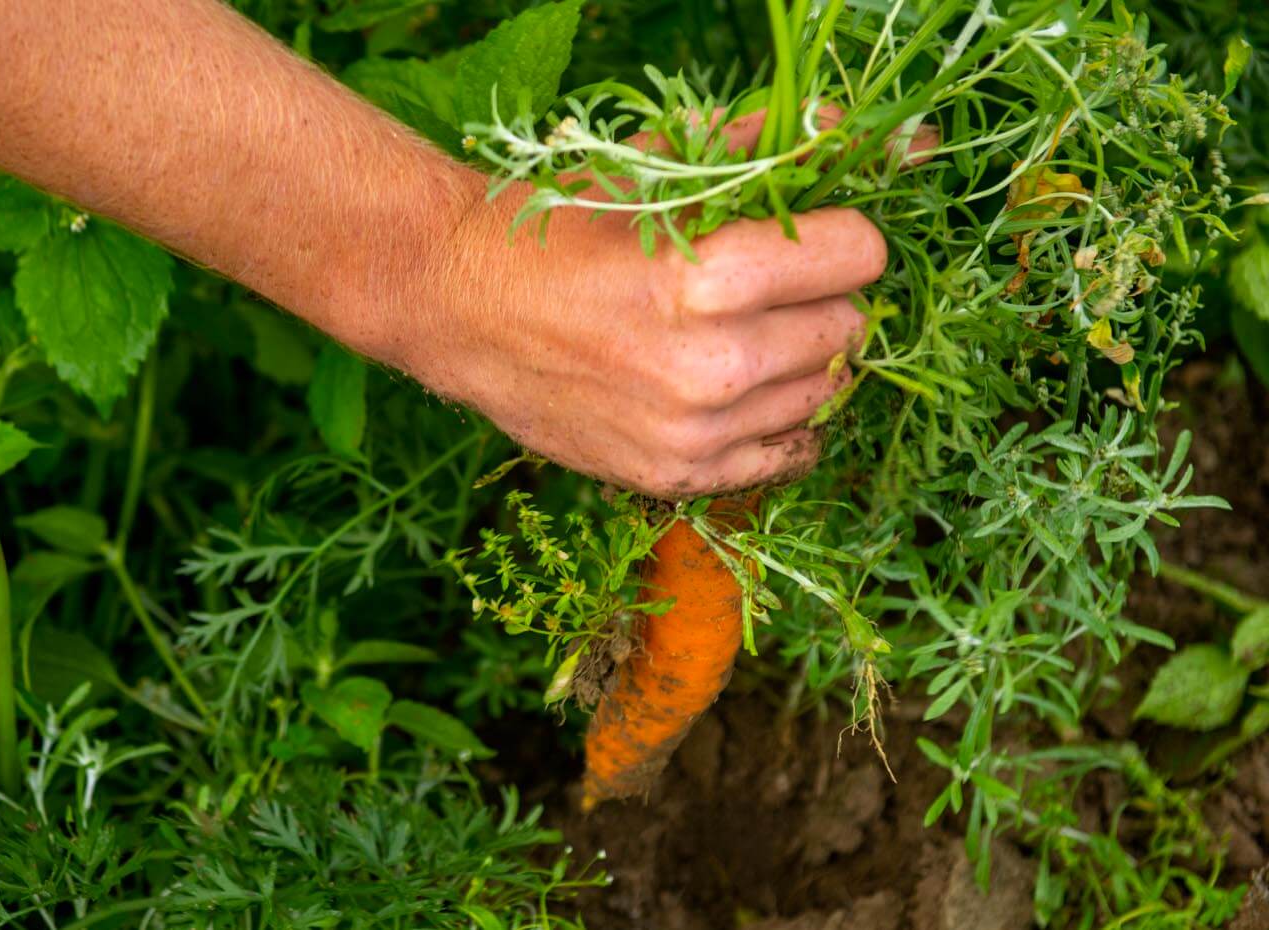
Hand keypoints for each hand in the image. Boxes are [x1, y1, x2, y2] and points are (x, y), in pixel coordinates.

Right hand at [388, 113, 914, 498]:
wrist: (454, 304)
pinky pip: (783, 456)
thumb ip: (753, 150)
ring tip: (744, 335)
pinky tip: (744, 393)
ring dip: (799, 361)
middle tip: (776, 287)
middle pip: (848, 330)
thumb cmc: (551, 228)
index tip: (814, 235)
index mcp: (711, 277)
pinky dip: (778, 423)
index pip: (859, 256)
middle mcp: (712, 366)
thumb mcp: (647, 171)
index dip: (843, 236)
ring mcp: (693, 432)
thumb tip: (838, 135)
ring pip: (822, 395)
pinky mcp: (671, 475)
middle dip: (823, 300)